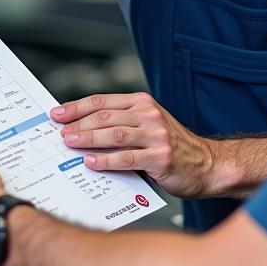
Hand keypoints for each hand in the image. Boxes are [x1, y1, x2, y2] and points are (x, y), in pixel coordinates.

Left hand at [52, 92, 215, 198]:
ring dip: (87, 139)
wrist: (209, 165)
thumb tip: (82, 130)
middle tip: (60, 132)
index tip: (57, 114)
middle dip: (78, 124)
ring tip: (70, 143)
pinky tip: (91, 162)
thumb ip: (122, 124)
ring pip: (114, 133)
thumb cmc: (175, 147)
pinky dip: (106, 160)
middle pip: (104, 116)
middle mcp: (149, 115)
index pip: (102, 101)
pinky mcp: (160, 157)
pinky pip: (127, 158)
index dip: (76, 107)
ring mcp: (156, 136)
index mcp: (142, 103)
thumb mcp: (149, 125)